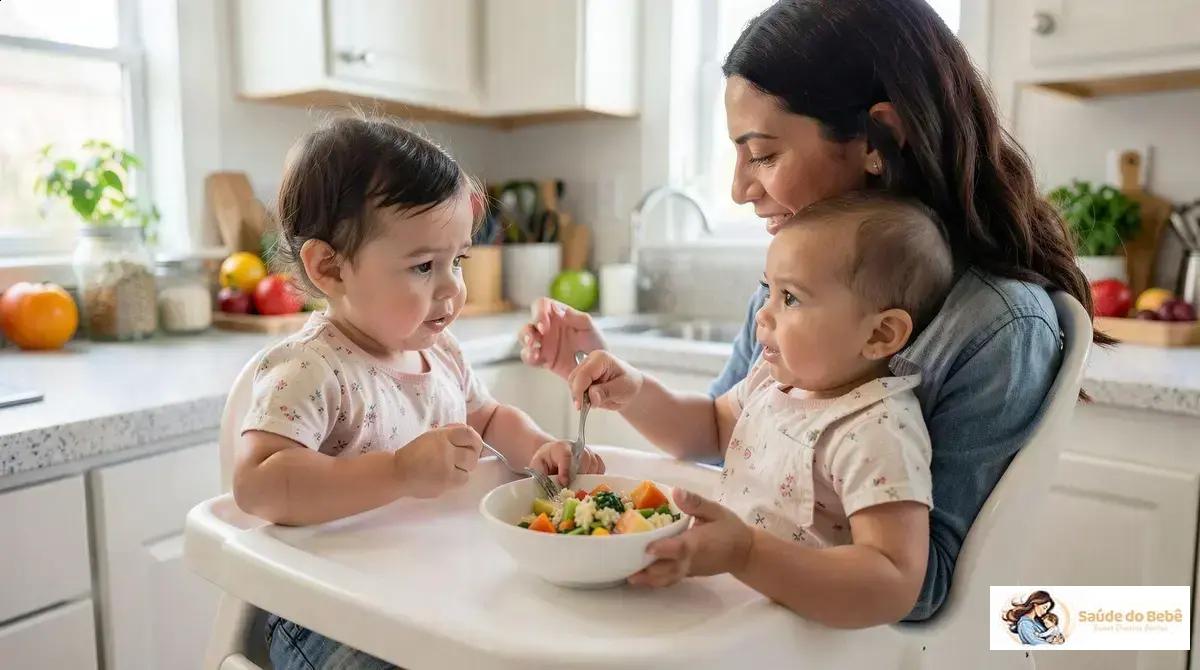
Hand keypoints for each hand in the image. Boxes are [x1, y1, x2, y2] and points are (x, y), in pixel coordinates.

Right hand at [393, 424, 482, 497]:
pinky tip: (447, 475)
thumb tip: (470, 436)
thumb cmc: (415, 453)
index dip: (475, 439)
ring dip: (464, 467)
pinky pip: (461, 480)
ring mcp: (446, 471)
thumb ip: (451, 433)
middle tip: (463, 456)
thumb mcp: (432, 436)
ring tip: (453, 467)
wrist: (398, 473)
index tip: (473, 443)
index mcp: (442, 437)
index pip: (469, 434)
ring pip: (469, 469)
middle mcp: (446, 452)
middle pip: (473, 453)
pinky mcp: (445, 485)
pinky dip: (458, 478)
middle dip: (471, 454)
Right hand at [519, 298, 605, 379]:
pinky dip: (530, 357)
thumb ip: (575, 317)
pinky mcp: (543, 359)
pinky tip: (538, 359)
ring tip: (534, 350)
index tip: (544, 325)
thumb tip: (557, 309)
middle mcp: (547, 327)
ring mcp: (544, 343)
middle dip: (527, 331)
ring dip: (525, 343)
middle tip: (534, 339)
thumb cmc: (596, 343)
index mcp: (558, 314)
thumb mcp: (589, 327)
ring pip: (524, 339)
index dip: (539, 313)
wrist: (599, 368)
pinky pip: (529, 357)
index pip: (542, 305)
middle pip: (529, 323)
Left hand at [530, 440, 605, 485]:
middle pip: (583, 459)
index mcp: (559, 448)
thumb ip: (542, 476)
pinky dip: (596, 476)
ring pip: (593, 464)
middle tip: (573, 488)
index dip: (566, 470)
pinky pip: (600, 468)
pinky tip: (587, 481)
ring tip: (578, 485)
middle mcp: (576, 447)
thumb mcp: (537, 468)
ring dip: (587, 477)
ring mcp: (587, 452)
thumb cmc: (544, 463)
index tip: (564, 482)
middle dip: (578, 475)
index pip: (566, 456)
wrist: (551, 455)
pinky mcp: (594, 458)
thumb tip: (554, 488)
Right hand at [567, 350, 644, 410]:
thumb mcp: (623, 390)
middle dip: (579, 394)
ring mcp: (585, 367)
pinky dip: (582, 397)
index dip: (579, 391)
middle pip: (574, 379)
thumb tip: (592, 396)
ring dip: (581, 396)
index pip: (583, 374)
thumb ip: (606, 392)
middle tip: (591, 406)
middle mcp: (590, 360)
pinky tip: (593, 399)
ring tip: (598, 400)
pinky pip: (575, 388)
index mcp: (601, 358)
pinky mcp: (582, 375)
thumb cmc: (630, 384)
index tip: (581, 406)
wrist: (631, 386)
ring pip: (572, 384)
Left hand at [628, 489, 753, 587]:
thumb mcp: (716, 510)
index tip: (648, 548)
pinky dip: (654, 582)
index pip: (680, 548)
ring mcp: (688, 570)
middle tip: (625, 565)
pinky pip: (669, 580)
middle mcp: (691, 560)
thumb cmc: (729, 529)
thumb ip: (696, 503)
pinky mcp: (687, 574)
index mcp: (698, 542)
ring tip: (628, 577)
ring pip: (666, 579)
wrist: (744, 553)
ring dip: (648, 579)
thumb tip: (676, 491)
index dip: (665, 549)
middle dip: (648, 569)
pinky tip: (639, 578)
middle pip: (668, 569)